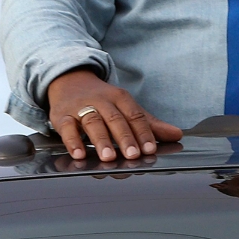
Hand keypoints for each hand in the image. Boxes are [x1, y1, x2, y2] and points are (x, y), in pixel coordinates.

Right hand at [47, 68, 182, 160]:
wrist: (69, 81)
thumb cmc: (103, 100)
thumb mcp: (126, 108)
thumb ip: (149, 124)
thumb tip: (177, 135)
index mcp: (121, 98)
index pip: (135, 116)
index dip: (143, 133)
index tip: (150, 149)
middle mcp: (102, 101)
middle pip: (115, 119)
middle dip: (125, 138)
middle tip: (133, 155)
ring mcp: (81, 107)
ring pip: (93, 123)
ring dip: (102, 140)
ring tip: (109, 157)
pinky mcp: (61, 115)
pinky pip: (66, 128)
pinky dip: (72, 141)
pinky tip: (79, 154)